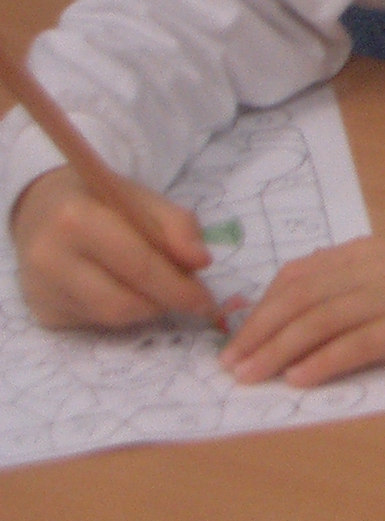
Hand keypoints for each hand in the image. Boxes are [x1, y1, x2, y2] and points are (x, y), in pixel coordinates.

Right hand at [10, 166, 215, 327]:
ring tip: (160, 287)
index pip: (137, 265)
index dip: (178, 288)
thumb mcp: (144, 198)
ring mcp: (41, 290)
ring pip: (111, 318)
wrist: (42, 209)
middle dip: (166, 303)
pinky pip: (95, 322)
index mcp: (76, 219)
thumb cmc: (102, 201)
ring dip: (147, 308)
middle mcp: (49, 259)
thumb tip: (201, 263)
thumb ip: (178, 226)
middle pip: (123, 302)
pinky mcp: (42, 312)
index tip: (207, 299)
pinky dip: (123, 311)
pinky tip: (125, 289)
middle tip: (192, 298)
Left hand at [218, 226, 384, 386]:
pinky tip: (299, 378)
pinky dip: (324, 359)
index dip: (264, 304)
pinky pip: (360, 342)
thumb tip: (325, 298)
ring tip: (249, 376)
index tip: (240, 331)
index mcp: (371, 251)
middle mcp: (375, 268)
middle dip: (258, 331)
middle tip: (230, 363)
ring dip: (276, 349)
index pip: (302, 274)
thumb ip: (370, 271)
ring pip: (320, 319)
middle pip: (300, 297)